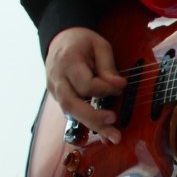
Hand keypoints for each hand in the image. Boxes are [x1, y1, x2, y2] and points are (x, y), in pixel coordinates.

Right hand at [44, 27, 126, 144]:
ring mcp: (54, 90)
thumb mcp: (99, 45)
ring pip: (70, 113)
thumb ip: (107, 66)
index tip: (121, 87)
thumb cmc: (82, 41)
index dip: (105, 88)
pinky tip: (103, 132)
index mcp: (67, 62)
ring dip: (92, 126)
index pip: (85, 83)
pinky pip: (72, 113)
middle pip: (71, 104)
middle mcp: (57, 79)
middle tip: (113, 122)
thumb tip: (118, 86)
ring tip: (112, 136)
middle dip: (93, 116)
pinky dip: (87, 123)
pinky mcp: (58, 98)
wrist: (59, 39)